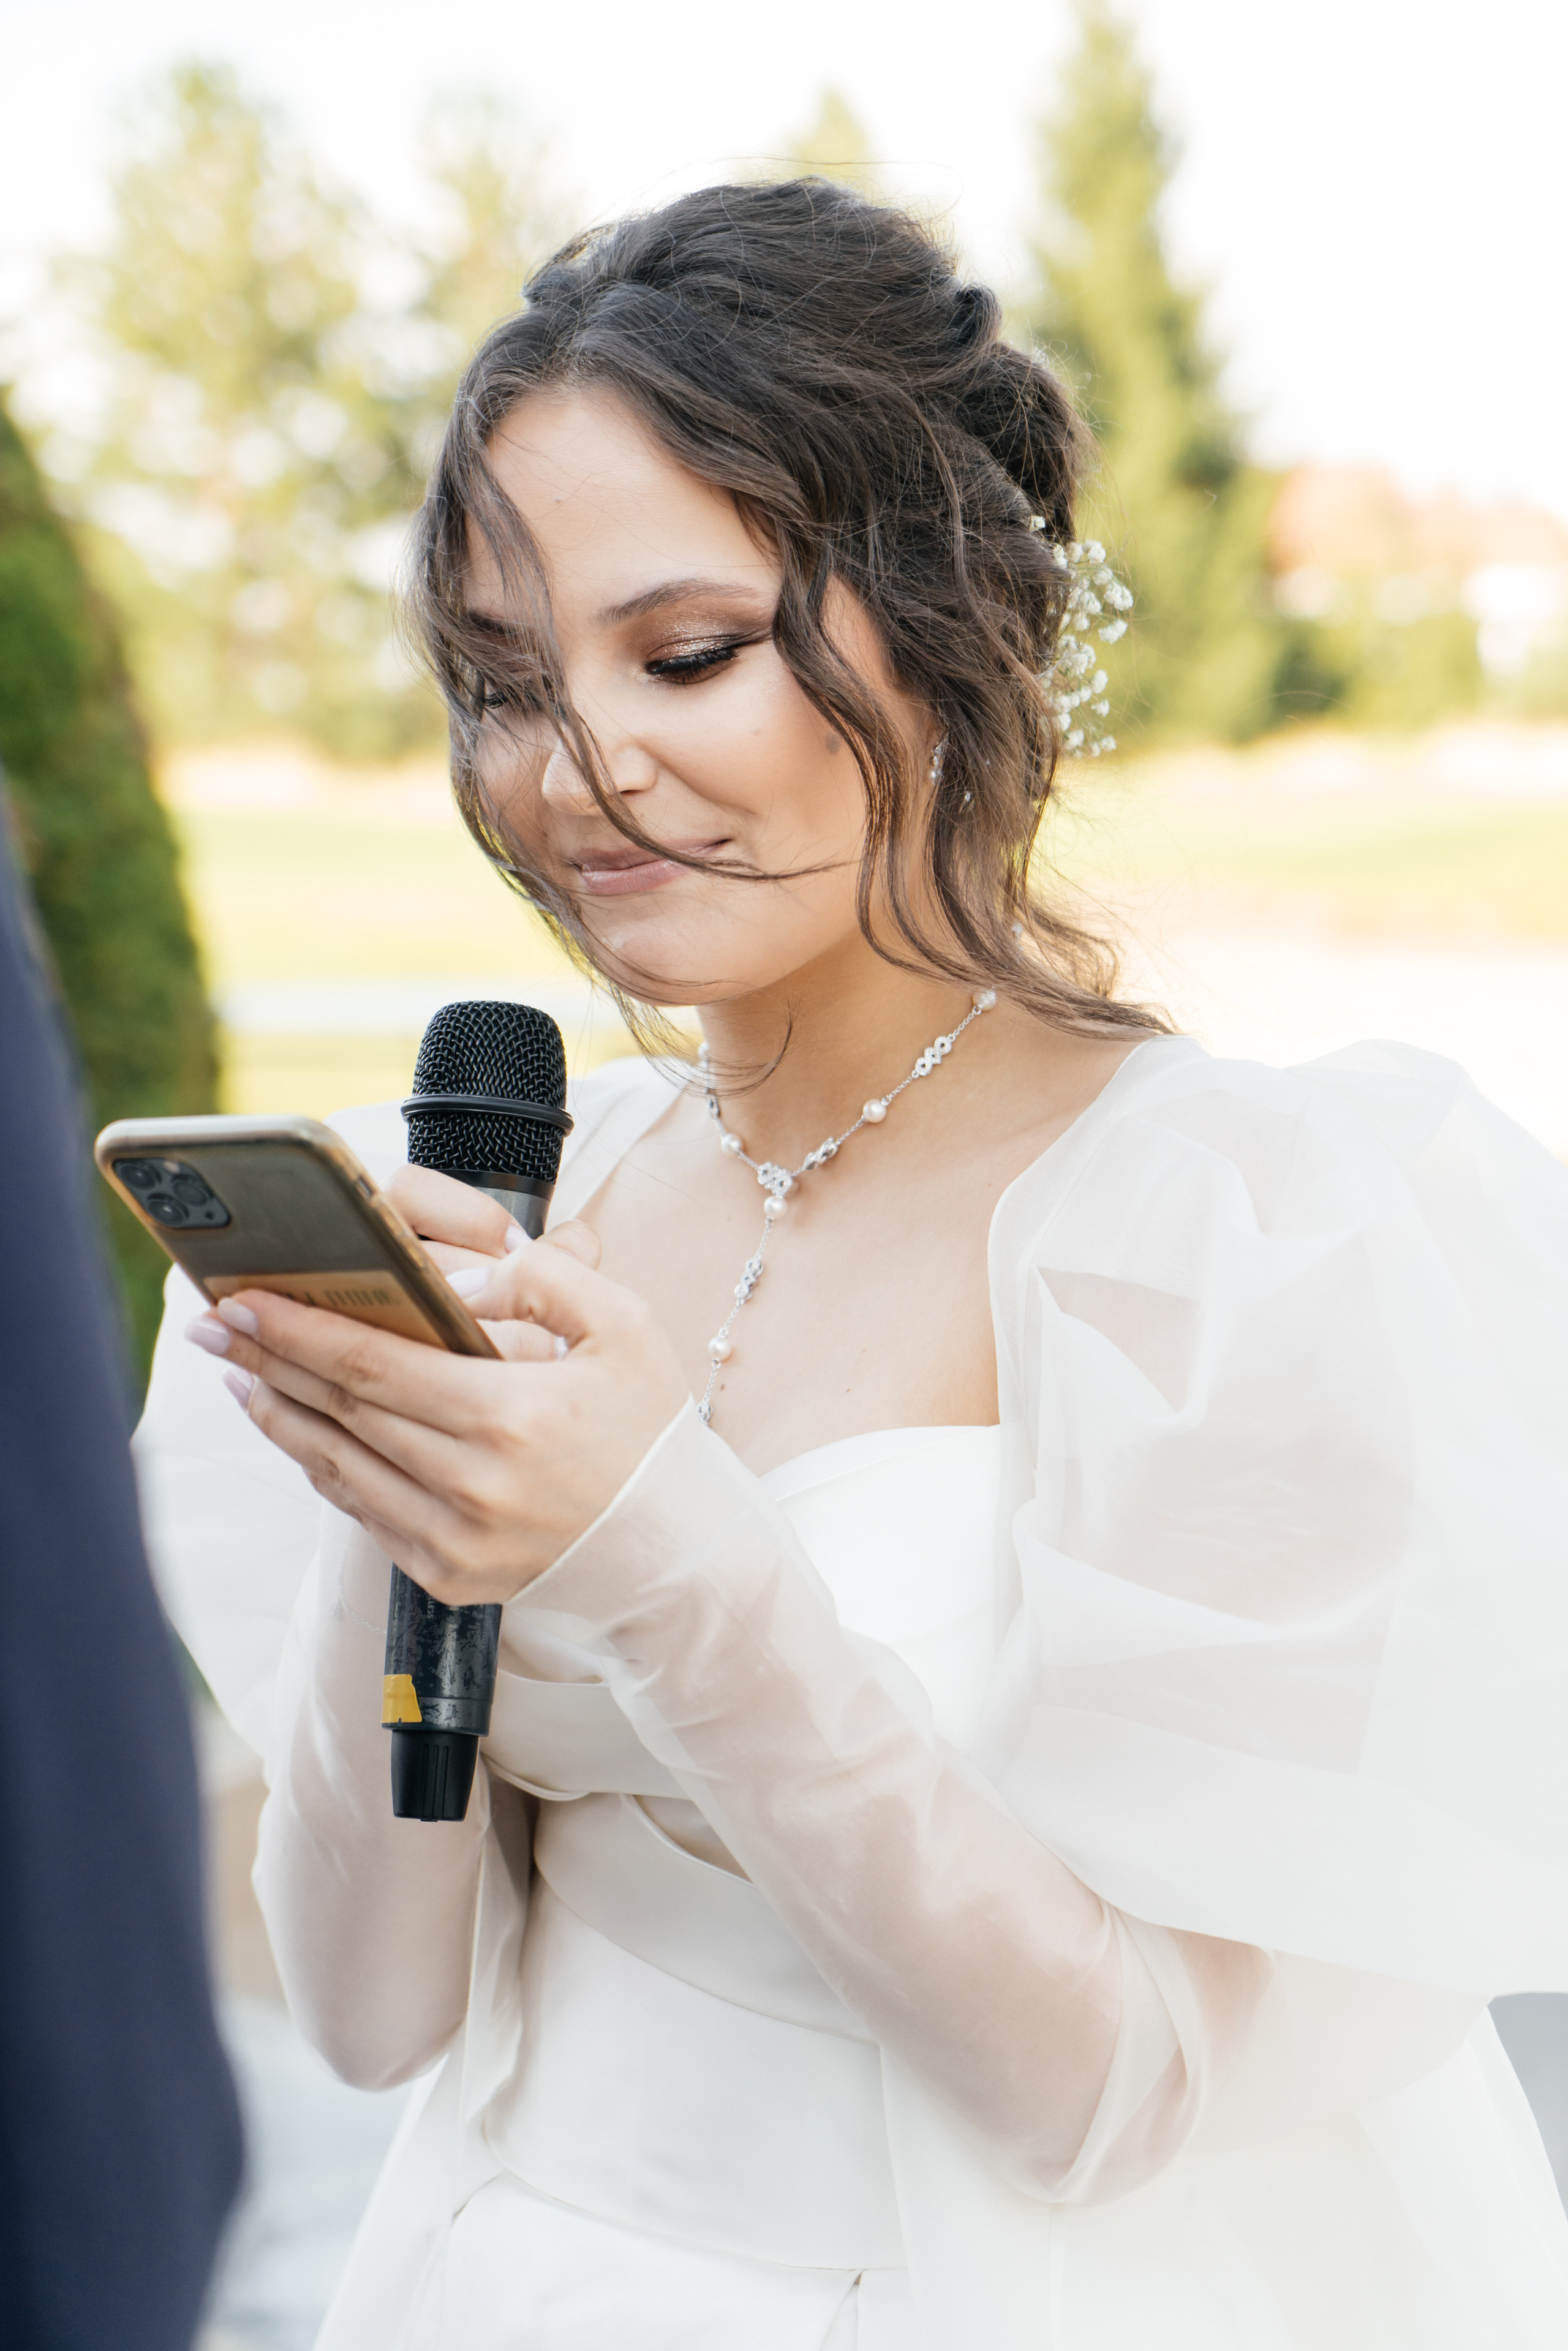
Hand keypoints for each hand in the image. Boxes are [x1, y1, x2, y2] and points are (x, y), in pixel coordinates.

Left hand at [183, 1232, 688, 1603]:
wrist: (678, 1550)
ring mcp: (457, 1538)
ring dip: (279, 1415)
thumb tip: (459, 1280)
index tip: (244, 1299)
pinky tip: (298, 1428)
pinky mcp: (449, 1574)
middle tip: (214, 1324)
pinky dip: (321, 1466)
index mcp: (513, 1416)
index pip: (376, 1363)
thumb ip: (546, 1281)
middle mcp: (475, 1484)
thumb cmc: (651, 1430)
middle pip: (344, 1410)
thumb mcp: (626, 1328)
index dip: (300, 1330)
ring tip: (239, 1372)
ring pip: (339, 1466)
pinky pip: (364, 1512)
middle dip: (269, 1361)